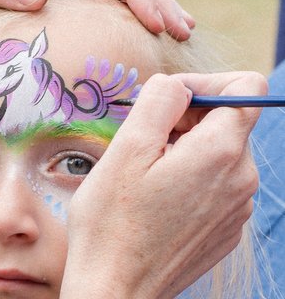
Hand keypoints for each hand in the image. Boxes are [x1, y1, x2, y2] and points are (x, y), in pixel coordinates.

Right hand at [60, 71, 265, 297]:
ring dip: (185, 149)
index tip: (168, 101)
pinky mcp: (226, 228)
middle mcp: (242, 179)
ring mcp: (237, 208)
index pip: (246, 87)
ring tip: (145, 174)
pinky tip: (156, 198)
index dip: (204, 82)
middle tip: (143, 141)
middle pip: (229, 120)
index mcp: (220, 153)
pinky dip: (189, 178)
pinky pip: (216, 184)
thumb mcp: (126, 150)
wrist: (115, 289)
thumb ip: (159, 101)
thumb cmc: (112, 223)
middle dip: (187, 118)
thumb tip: (177, 85)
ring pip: (220, 153)